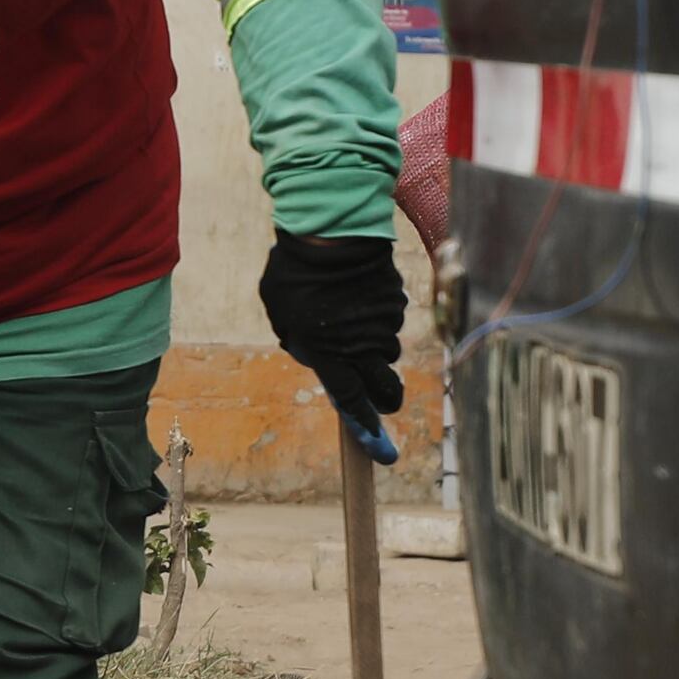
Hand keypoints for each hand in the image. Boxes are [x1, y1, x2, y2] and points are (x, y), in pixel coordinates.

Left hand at [257, 232, 407, 418]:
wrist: (328, 234)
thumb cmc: (294, 275)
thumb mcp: (282, 316)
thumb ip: (299, 341)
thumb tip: (313, 353)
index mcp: (328, 355)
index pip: (351, 399)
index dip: (364, 423)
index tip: (376, 443)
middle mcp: (361, 347)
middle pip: (386, 389)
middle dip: (386, 400)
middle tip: (382, 400)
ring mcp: (383, 326)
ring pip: (388, 350)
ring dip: (375, 348)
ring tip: (351, 322)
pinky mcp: (396, 304)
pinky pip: (391, 320)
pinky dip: (378, 317)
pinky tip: (360, 296)